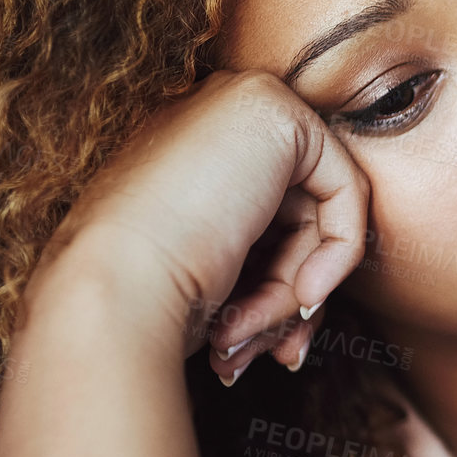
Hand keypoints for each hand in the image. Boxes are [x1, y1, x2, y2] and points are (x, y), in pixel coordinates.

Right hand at [28, 68, 369, 381]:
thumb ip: (262, 262)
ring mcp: (239, 102)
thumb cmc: (142, 299)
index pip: (263, 222)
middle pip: (293, 219)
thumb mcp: (211, 276)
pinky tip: (305, 294)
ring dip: (295, 291)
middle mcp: (209, 118)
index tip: (272, 346)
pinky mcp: (276, 112)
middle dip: (291, 295)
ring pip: (315, 215)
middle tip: (279, 353)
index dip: (275, 287)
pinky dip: (338, 252)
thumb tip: (312, 293)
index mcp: (182, 155)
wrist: (111, 290)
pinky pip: (345, 191)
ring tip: (257, 337)